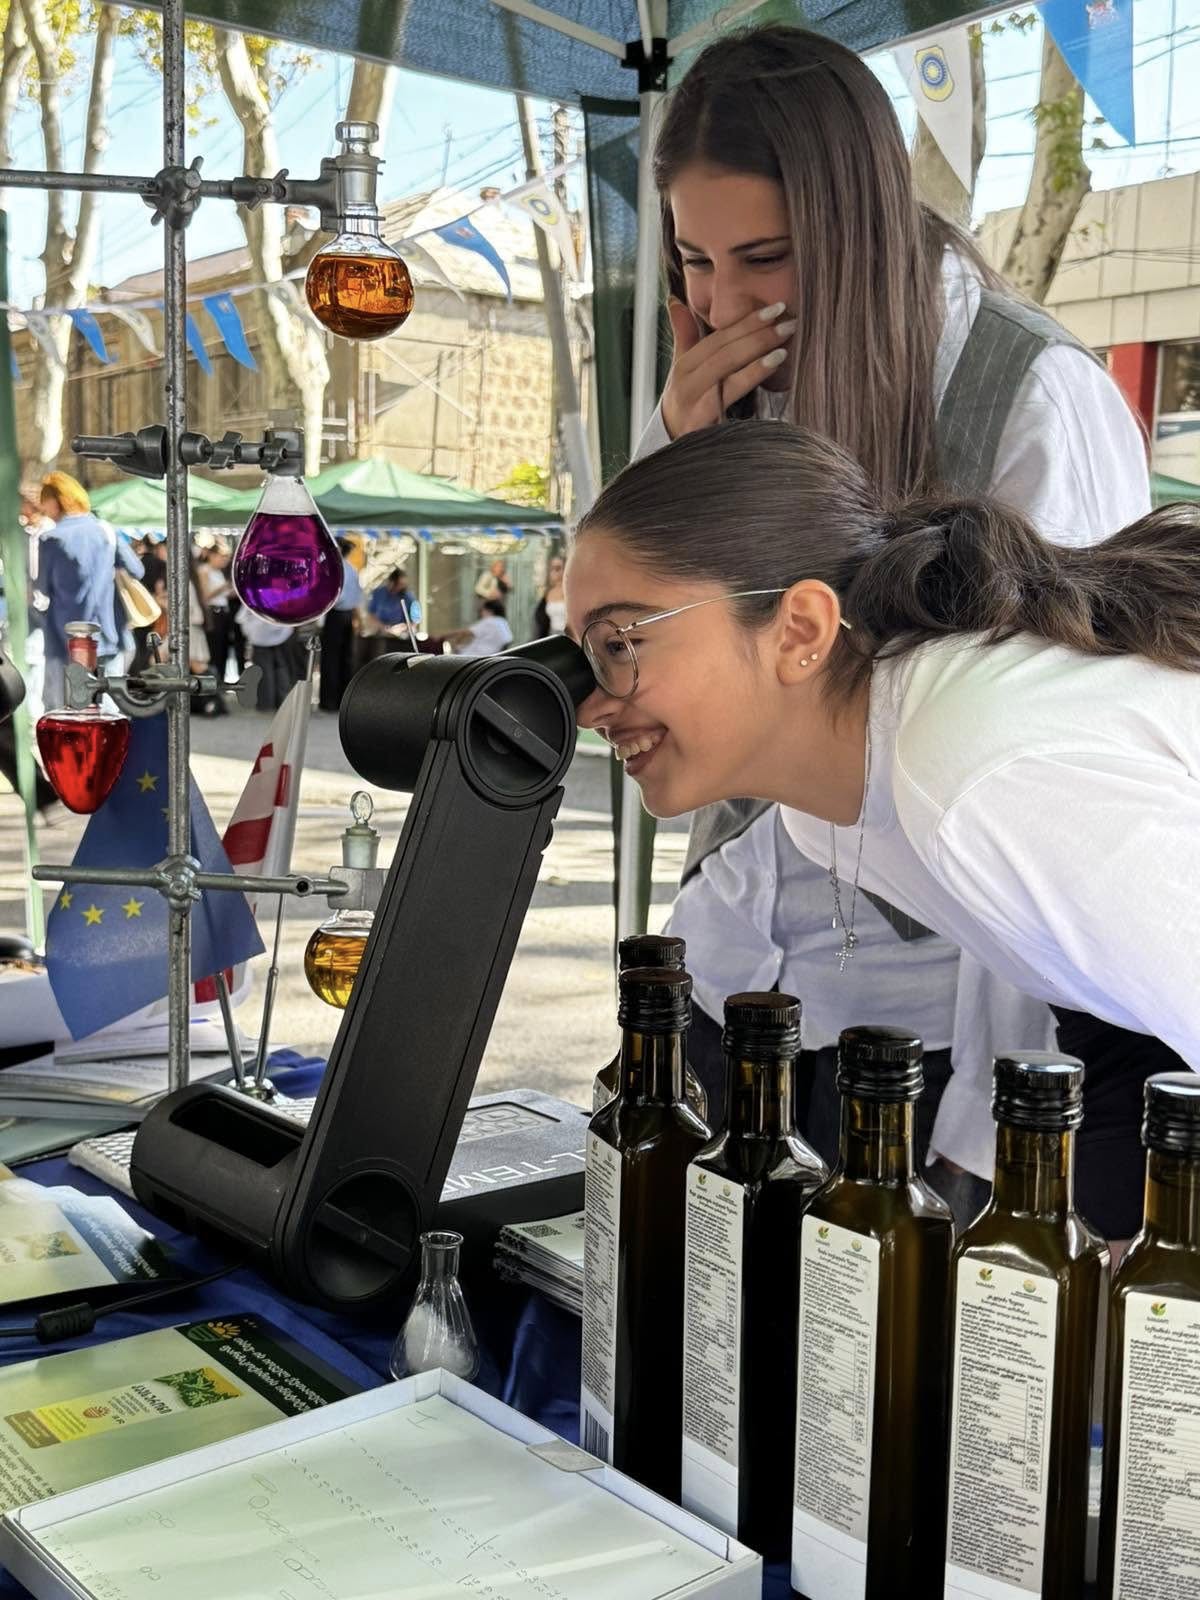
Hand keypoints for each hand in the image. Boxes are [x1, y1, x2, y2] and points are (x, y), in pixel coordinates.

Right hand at [660, 300, 795, 439]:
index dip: (746, 322)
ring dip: (755, 356)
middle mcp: (686, 383)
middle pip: (723, 353)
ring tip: (783, 344)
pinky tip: (770, 367)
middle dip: (757, 335)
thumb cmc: (686, 405)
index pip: (718, 339)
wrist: (672, 450)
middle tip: (789, 321)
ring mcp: (692, 405)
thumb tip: (676, 302)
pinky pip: (727, 398)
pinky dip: (749, 378)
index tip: (775, 308)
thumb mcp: (683, 371)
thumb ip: (684, 336)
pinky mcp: (700, 425)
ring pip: (725, 373)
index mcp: (684, 366)